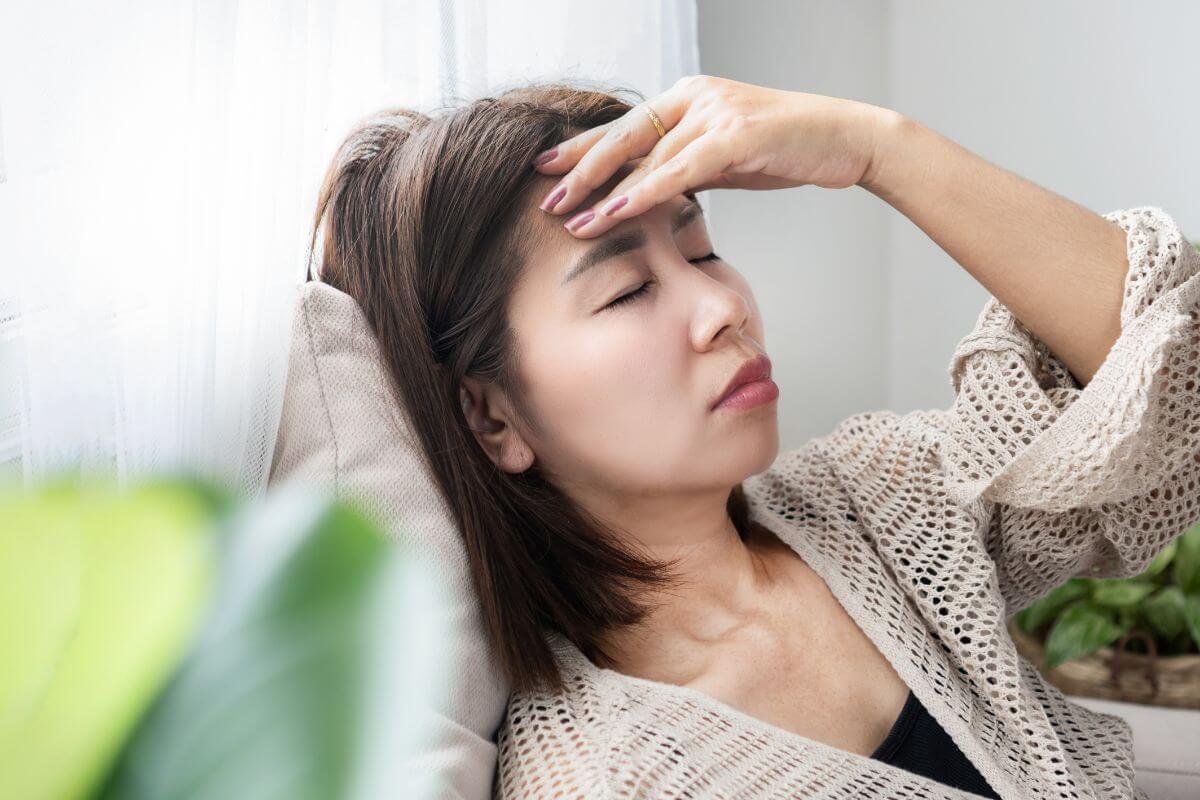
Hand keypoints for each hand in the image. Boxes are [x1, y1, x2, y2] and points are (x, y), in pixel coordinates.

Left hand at [532, 74, 896, 237]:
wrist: (846, 138)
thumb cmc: (787, 150)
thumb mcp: (726, 156)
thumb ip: (688, 164)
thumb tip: (653, 188)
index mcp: (688, 98)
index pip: (625, 127)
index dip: (584, 149)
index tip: (547, 170)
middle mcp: (694, 97)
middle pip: (623, 136)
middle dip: (579, 170)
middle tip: (542, 197)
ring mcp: (714, 113)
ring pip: (645, 157)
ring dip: (602, 192)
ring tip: (568, 219)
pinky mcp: (735, 135)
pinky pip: (678, 170)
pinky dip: (642, 194)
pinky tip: (613, 213)